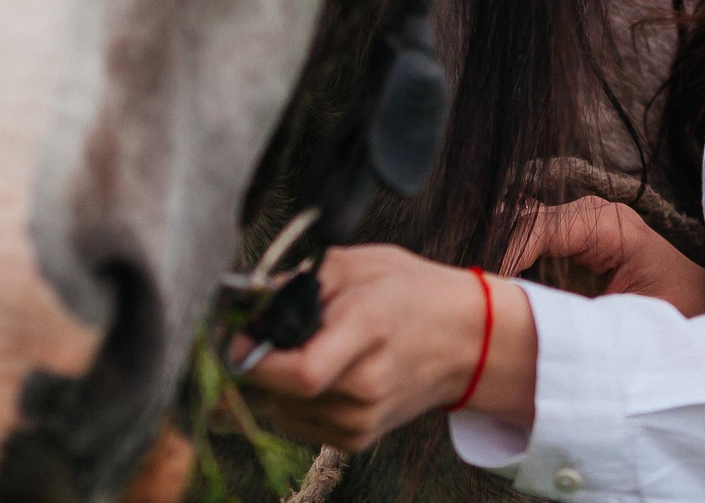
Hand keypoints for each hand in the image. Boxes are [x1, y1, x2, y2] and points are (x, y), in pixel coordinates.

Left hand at [239, 246, 536, 448]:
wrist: (463, 341)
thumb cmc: (410, 292)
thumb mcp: (359, 263)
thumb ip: (299, 280)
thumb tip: (248, 301)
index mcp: (368, 328)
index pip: (299, 372)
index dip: (256, 358)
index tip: (241, 336)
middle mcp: (367, 384)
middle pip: (282, 394)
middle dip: (261, 364)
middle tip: (269, 335)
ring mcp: (363, 418)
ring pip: (281, 411)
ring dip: (275, 384)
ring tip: (304, 350)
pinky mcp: (358, 440)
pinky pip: (298, 424)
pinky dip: (293, 401)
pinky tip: (320, 373)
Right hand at [503, 198, 704, 317]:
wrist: (703, 305)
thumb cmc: (677, 309)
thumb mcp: (631, 316)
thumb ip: (582, 314)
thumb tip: (531, 316)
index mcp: (610, 225)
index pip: (543, 226)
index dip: (511, 253)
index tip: (493, 288)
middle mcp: (593, 214)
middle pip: (528, 219)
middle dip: (500, 249)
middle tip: (478, 291)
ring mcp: (584, 222)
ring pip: (525, 225)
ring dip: (504, 251)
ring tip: (484, 290)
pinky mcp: (577, 238)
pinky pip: (534, 239)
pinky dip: (515, 258)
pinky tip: (502, 286)